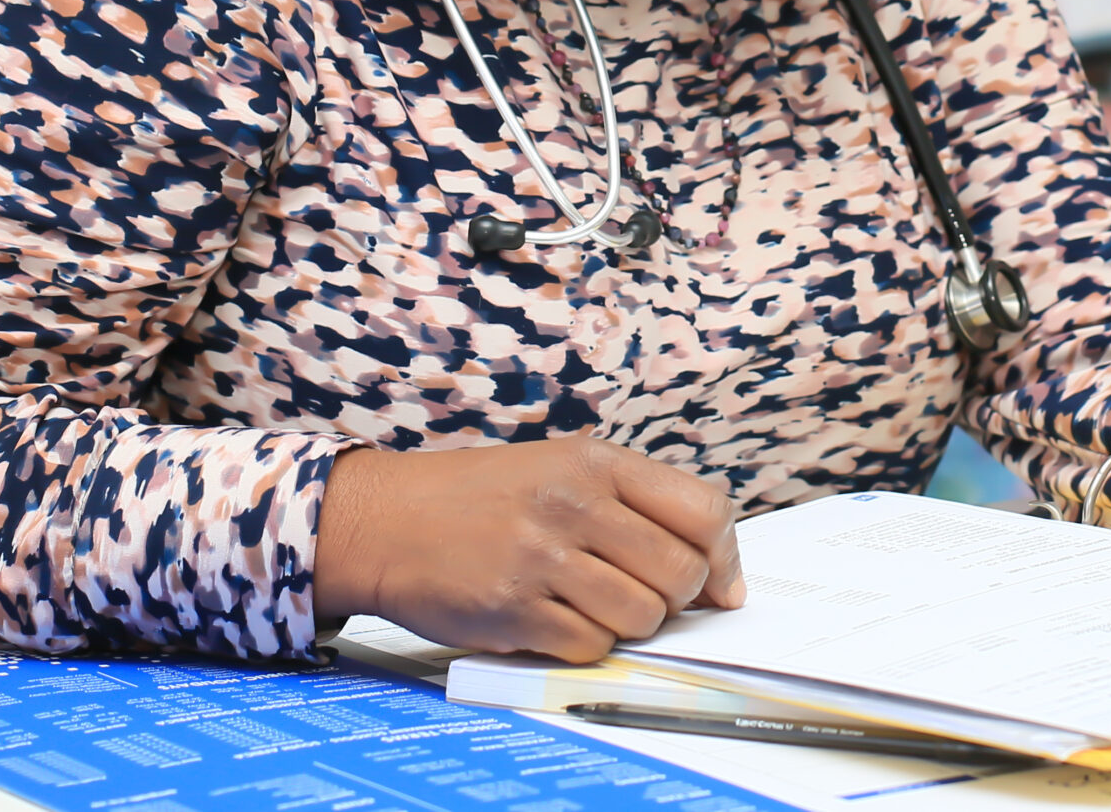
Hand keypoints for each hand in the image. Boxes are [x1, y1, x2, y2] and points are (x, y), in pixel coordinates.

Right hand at [316, 436, 743, 660]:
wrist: (385, 520)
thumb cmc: (481, 498)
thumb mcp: (561, 469)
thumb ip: (636, 507)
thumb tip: (717, 576)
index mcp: (596, 463)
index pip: (704, 511)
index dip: (725, 557)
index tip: (720, 585)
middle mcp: (575, 505)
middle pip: (680, 572)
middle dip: (676, 598)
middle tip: (644, 596)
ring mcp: (543, 558)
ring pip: (641, 616)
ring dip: (628, 624)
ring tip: (591, 604)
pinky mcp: (513, 609)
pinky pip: (590, 647)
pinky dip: (584, 645)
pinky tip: (554, 620)